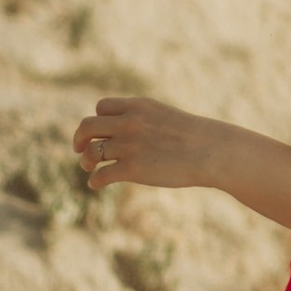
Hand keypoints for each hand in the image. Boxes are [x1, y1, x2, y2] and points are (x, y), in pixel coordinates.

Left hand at [73, 96, 227, 195]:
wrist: (211, 151)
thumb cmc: (193, 136)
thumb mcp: (164, 117)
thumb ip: (142, 119)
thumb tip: (123, 131)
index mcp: (138, 107)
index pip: (101, 107)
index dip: (98, 120)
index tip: (100, 131)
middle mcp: (130, 123)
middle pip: (87, 126)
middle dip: (79, 138)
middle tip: (79, 148)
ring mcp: (130, 146)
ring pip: (91, 152)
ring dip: (85, 161)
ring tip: (88, 166)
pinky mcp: (132, 169)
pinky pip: (101, 175)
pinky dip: (94, 181)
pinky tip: (96, 184)